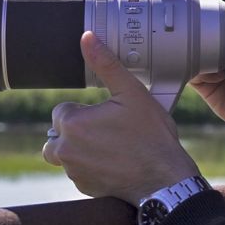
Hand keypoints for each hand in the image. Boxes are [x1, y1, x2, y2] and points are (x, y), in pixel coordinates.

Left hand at [43, 31, 199, 203]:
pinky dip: (90, 166)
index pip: (62, 110)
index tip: (108, 116)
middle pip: (59, 132)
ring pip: (66, 153)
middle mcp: (65, 150)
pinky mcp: (82, 187)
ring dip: (81, 148)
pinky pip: (77, 172)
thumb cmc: (152, 136)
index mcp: (72, 124)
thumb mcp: (133, 93)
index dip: (86, 111)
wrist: (165, 179)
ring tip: (112, 146)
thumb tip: (88, 37)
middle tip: (111, 131)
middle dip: (79, 129)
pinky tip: (115, 162)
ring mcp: (73, 171)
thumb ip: (106, 64)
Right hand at [188, 0, 224, 144]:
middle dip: (197, 4)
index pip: (222, 7)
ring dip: (189, 34)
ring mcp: (207, 61)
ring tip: (201, 38)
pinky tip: (211, 72)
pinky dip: (193, 67)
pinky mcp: (200, 81)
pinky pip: (188, 69)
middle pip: (200, 17)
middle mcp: (219, 42)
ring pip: (188, 40)